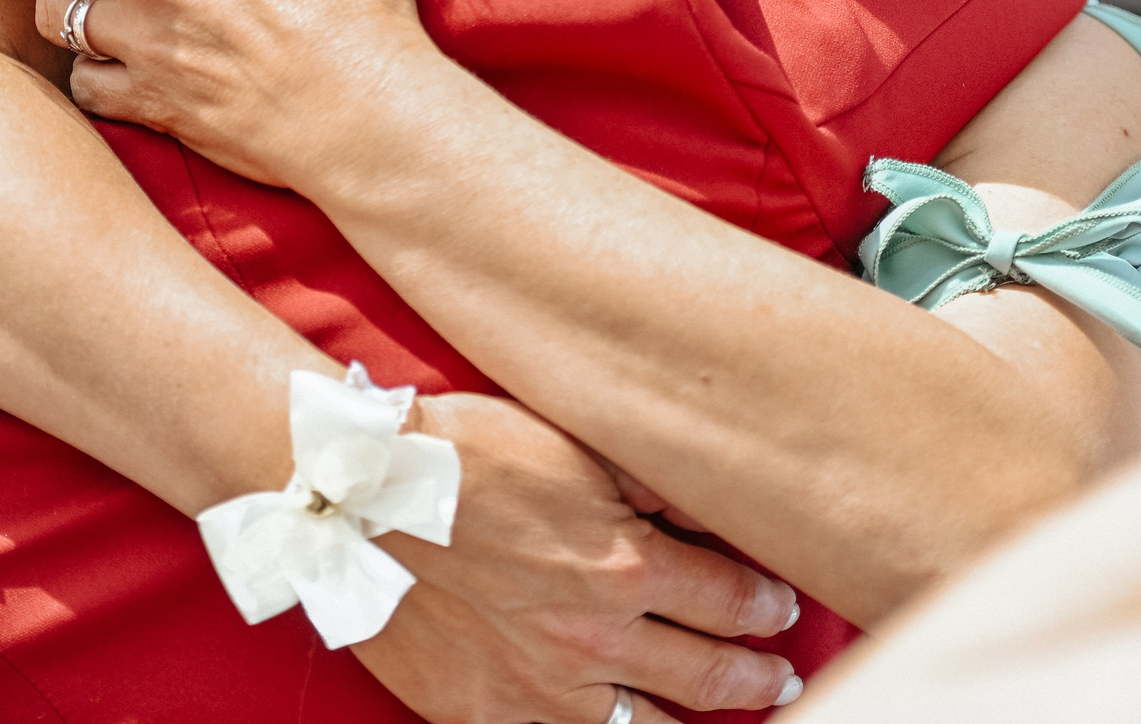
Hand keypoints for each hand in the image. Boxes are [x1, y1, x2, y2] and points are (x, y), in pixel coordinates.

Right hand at [360, 392, 803, 722]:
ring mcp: (541, 687)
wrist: (360, 498)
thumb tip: (709, 508)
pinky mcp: (487, 714)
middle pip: (707, 676)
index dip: (766, 609)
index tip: (780, 610)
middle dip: (755, 679)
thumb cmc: (464, 456)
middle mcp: (596, 638)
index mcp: (626, 565)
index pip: (730, 601)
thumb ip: (649, 483)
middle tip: (779, 679)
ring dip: (693, 722)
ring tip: (718, 715)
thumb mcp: (573, 445)